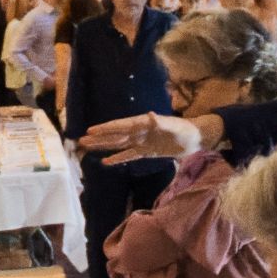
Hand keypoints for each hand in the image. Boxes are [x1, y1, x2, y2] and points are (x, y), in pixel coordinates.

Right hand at [83, 113, 211, 161]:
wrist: (195, 139)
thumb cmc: (185, 130)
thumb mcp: (173, 126)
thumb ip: (161, 122)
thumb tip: (149, 115)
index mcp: (142, 124)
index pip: (120, 126)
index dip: (106, 129)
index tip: (91, 131)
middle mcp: (139, 132)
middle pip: (115, 136)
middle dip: (98, 138)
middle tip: (81, 141)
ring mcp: (142, 142)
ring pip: (118, 145)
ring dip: (104, 147)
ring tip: (88, 148)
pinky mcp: (147, 152)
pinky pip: (129, 156)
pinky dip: (118, 158)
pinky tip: (106, 162)